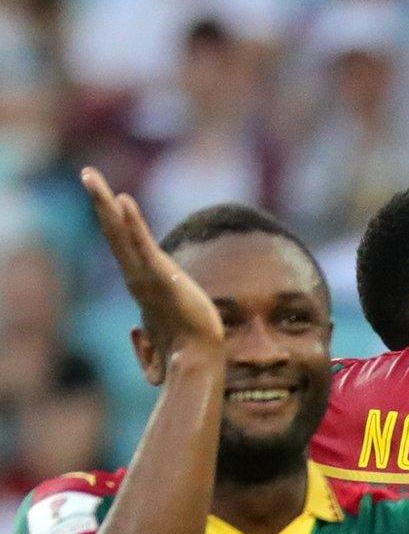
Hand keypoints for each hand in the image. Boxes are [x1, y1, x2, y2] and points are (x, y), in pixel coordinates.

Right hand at [82, 168, 223, 356]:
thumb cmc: (185, 350)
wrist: (196, 360)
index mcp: (141, 283)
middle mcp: (137, 276)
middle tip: (87, 173)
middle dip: (100, 201)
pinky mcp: (160, 278)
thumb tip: (138, 336)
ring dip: (105, 203)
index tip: (111, 197)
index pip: (124, 245)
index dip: (115, 220)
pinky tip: (124, 200)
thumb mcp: (163, 337)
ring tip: (91, 176)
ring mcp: (146, 276)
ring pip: (120, 233)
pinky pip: (143, 246)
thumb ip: (147, 338)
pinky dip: (132, 224)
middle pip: (114, 232)